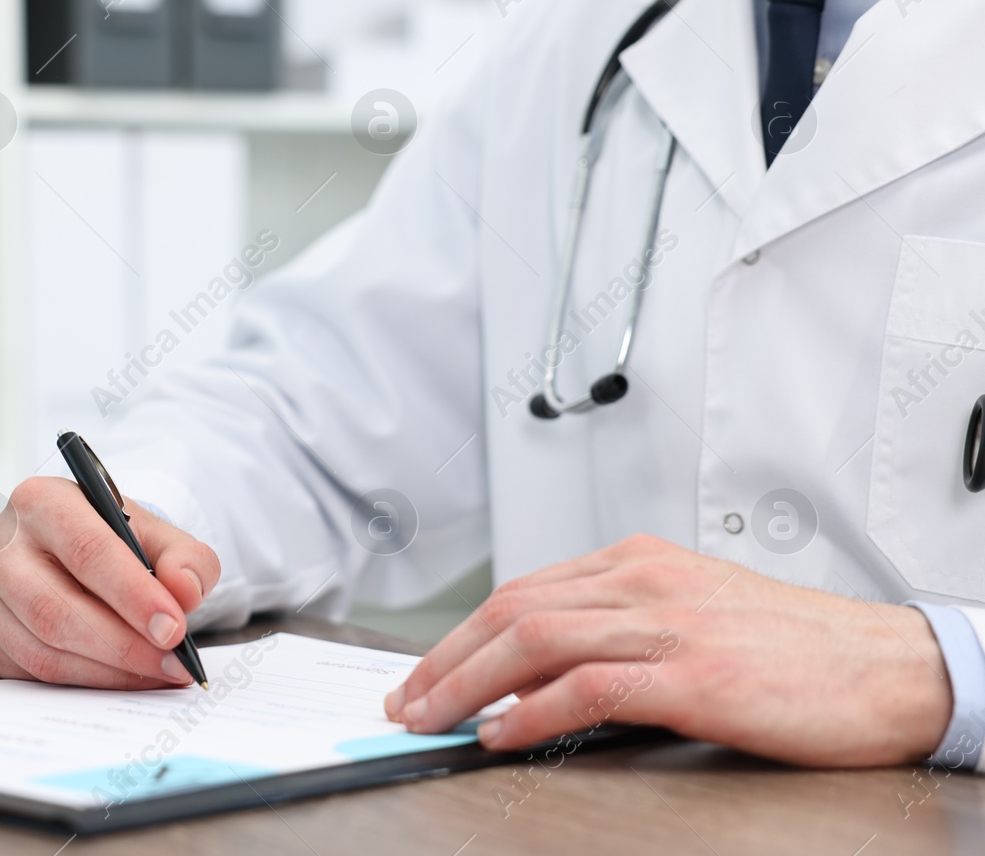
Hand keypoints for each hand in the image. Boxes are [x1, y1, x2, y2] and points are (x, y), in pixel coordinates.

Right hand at [0, 476, 220, 688]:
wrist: (64, 552)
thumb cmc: (108, 539)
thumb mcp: (154, 533)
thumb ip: (184, 556)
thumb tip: (185, 591)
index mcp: (39, 500)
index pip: (86, 550)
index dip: (132, 595)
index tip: (173, 629)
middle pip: (56, 610)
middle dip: (122, 645)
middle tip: (172, 664)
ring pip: (42, 651)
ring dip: (106, 672)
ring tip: (155, 673)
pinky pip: (29, 674)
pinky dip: (81, 683)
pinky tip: (118, 677)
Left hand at [383, 535, 951, 766]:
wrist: (891, 668)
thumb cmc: (796, 649)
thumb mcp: (690, 617)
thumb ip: (615, 632)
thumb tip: (535, 674)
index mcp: (639, 562)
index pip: (524, 590)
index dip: (462, 635)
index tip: (427, 671)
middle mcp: (644, 581)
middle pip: (513, 609)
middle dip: (445, 658)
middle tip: (406, 699)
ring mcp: (668, 624)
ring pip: (535, 640)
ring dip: (466, 684)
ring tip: (430, 719)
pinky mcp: (694, 675)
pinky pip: (588, 687)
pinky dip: (530, 711)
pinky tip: (500, 734)